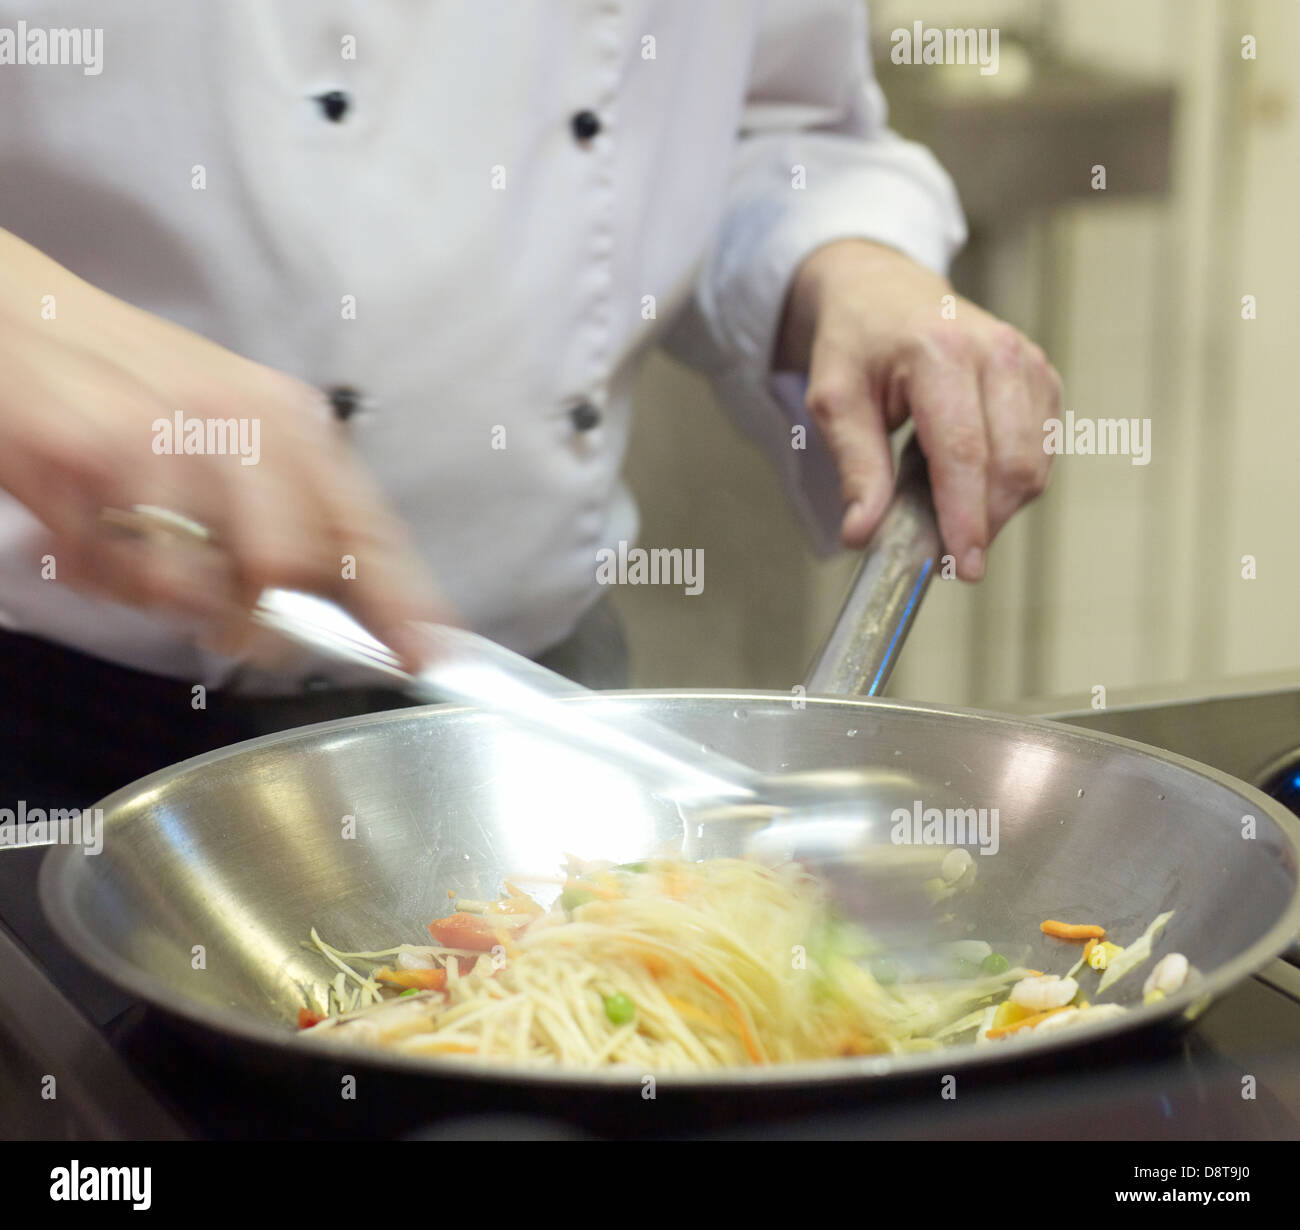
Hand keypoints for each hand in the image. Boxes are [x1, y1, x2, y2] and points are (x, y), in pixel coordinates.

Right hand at [0, 228, 445, 666]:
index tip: (429, 656)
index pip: (367, 525)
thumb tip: (348, 607)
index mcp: (290, 420)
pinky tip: (90, 538)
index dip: (403, 601)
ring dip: (176, 601)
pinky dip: (107, 579)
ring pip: (202, 583)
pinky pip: (119, 571)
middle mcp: (239, 425)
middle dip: (266, 616)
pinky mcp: (81, 461)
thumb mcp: (237, 426)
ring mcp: (159, 440)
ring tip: (145, 562)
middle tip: (237, 622)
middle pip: (291, 566)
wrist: (17, 317)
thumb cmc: (134, 381)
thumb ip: (294, 507)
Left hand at [775, 239, 1061, 579]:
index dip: (966, 515)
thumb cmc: (857, 345)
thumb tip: (863, 534)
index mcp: (941, 352)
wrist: (885, 293)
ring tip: (948, 514)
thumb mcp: (833, 401)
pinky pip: (1042, 452)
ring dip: (998, 508)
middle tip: (946, 557)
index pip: (964, 451)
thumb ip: (855, 468)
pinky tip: (970, 483)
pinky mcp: (1042, 378)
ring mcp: (1028, 362)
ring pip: (1034, 465)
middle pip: (1011, 464)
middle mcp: (997, 352)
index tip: (964, 564)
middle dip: (984, 522)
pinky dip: (1010, 484)